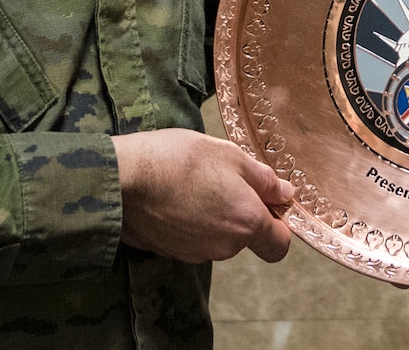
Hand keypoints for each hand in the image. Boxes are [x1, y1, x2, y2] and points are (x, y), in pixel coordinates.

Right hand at [115, 129, 293, 262]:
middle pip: (245, 237)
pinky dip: (189, 222)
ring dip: (213, 215)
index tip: (265, 200)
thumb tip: (285, 194)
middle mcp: (224, 247)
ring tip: (192, 183)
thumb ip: (264, 179)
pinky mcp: (171, 253)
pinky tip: (174, 196)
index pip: (279, 245)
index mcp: (246, 223)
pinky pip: (192, 239)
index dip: (278, 223)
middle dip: (240, 212)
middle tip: (220, 177)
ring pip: (217, 237)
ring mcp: (195, 253)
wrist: (123, 179)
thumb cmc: (178, 160)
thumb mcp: (230, 155)